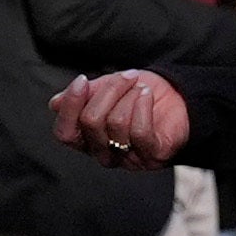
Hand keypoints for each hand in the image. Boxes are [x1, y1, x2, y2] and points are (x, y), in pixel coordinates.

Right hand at [49, 70, 191, 168]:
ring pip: (116, 123)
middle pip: (91, 122)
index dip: (70, 106)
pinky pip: (139, 132)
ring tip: (140, 87)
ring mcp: (128, 159)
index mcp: (88, 140)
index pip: (65, 133)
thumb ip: (83, 96)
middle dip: (109, 91)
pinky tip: (147, 95)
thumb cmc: (140, 94)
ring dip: (129, 96)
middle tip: (127, 76)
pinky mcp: (152, 156)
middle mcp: (104, 154)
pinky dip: (142, 106)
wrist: (180, 99)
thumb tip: (54, 104)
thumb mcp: (108, 88)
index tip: (82, 79)